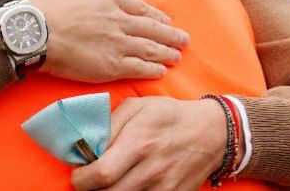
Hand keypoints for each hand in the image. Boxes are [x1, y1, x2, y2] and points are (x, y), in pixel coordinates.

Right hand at [20, 0, 188, 81]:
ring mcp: (115, 44)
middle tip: (184, 40)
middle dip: (169, 35)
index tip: (166, 20)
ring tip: (178, 57)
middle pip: (151, 28)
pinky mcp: (109, 66)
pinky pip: (137, 68)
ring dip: (166, 52)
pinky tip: (161, 71)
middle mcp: (117, 20)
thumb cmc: (43, 1)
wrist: (31, 28)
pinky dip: (151, 69)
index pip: (139, 7)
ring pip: (149, 48)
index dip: (155, 15)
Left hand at [70, 96, 231, 190]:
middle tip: (89, 180)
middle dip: (90, 190)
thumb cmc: (169, 115)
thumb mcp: (137, 106)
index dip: (81, 179)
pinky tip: (128, 184)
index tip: (78, 173)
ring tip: (109, 181)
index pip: (100, 174)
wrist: (211, 132)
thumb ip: (109, 125)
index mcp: (139, 142)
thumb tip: (86, 146)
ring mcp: (164, 187)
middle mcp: (152, 169)